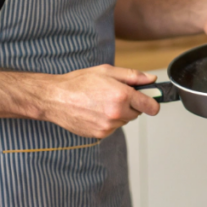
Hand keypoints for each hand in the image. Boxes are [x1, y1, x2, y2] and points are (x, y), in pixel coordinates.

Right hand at [42, 65, 158, 138]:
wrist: (55, 98)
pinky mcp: (100, 134)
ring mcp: (108, 126)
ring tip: (100, 102)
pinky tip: (94, 111)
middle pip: (136, 113)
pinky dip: (107, 121)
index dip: (152, 102)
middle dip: (130, 105)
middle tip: (114, 95)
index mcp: (121, 96)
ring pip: (124, 121)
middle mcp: (116, 113)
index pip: (151, 106)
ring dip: (118, 113)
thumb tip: (151, 80)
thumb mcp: (107, 71)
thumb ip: (133, 76)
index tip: (151, 100)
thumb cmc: (78, 82)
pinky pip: (112, 128)